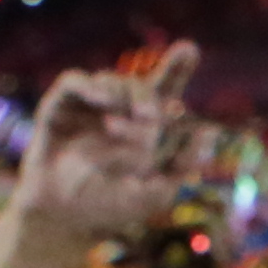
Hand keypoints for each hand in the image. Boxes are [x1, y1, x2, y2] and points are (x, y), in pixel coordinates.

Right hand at [13, 45, 205, 249]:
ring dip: (123, 97)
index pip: (164, 90)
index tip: (189, 49)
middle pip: (140, 85)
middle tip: (150, 118)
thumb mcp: (154, 194)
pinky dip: (89, 86)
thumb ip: (182, 165)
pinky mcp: (59, 107)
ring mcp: (89, 107)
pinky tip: (102, 100)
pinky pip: (74, 83)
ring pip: (112, 81)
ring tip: (124, 124)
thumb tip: (208, 131)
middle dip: (147, 96)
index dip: (177, 67)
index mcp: (145, 127)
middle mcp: (118, 111)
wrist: (62, 218)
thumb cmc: (109, 208)